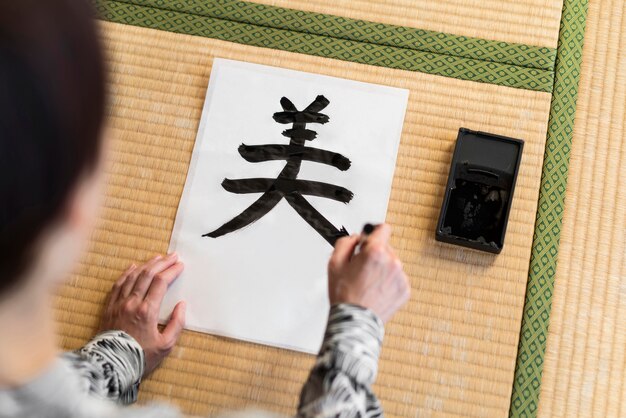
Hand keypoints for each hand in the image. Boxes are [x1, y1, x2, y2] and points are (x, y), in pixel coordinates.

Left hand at [101, 253, 185, 375]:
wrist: (111, 366)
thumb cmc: (140, 358)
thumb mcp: (166, 345)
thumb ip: (176, 324)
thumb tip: (181, 305)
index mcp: (147, 311)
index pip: (161, 283)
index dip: (171, 271)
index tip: (180, 265)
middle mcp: (132, 303)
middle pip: (147, 275)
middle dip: (162, 263)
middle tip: (172, 256)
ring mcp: (118, 304)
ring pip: (132, 277)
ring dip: (146, 265)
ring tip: (156, 258)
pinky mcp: (109, 308)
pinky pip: (118, 285)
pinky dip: (126, 273)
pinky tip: (133, 267)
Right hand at [328, 224, 409, 322]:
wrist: (355, 321)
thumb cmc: (345, 295)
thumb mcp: (334, 262)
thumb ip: (346, 242)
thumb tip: (357, 237)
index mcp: (376, 251)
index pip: (383, 229)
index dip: (373, 232)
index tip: (370, 238)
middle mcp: (392, 261)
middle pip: (386, 247)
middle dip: (374, 254)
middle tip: (362, 269)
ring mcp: (401, 276)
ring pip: (391, 263)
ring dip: (382, 268)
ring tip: (368, 283)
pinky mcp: (405, 290)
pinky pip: (397, 278)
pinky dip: (388, 282)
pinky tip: (376, 291)